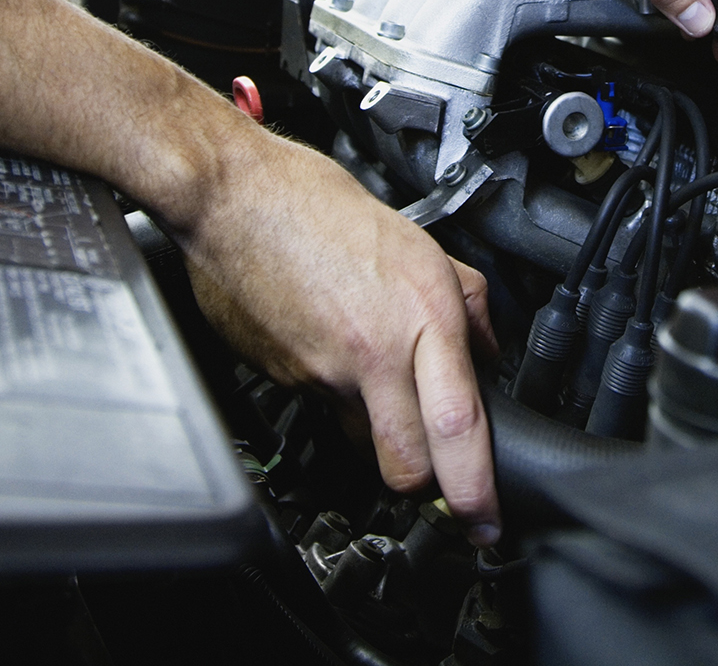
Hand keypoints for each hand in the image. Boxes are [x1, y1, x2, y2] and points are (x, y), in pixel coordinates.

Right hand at [168, 124, 502, 543]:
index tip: (487, 521)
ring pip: (365, 439)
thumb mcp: (418, 242)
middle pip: (407, 467)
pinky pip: (326, 409)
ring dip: (382, 432)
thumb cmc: (316, 205)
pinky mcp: (286, 378)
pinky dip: (339, 395)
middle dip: (426, 486)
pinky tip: (335, 349)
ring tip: (381, 383)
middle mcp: (375, 352)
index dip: (475, 489)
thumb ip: (463, 303)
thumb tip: (487, 350)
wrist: (230, 197)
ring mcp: (324, 372)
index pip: (457, 426)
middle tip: (442, 479)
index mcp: (419, 315)